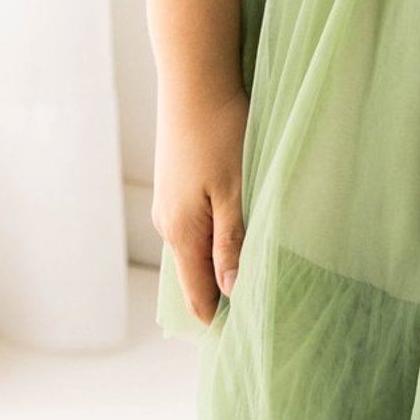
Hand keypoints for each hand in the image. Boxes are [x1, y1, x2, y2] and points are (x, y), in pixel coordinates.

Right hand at [152, 78, 249, 324]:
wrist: (194, 78)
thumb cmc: (220, 132)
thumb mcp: (234, 189)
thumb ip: (231, 241)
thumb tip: (229, 290)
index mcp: (181, 232)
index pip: (196, 293)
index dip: (217, 319)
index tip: (242, 341)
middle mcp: (167, 222)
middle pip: (194, 274)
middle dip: (218, 294)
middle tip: (253, 316)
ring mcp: (168, 201)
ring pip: (193, 247)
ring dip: (217, 263)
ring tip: (245, 281)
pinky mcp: (175, 181)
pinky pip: (193, 225)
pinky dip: (211, 238)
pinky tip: (232, 235)